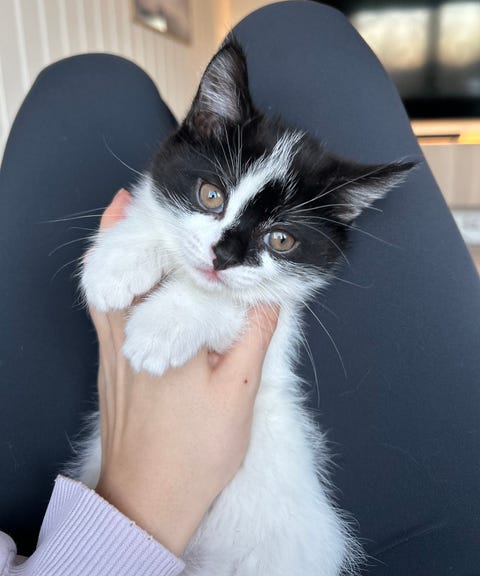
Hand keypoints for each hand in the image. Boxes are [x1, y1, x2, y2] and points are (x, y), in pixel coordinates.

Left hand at [90, 190, 278, 555]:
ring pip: (105, 285)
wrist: (148, 499)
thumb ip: (253, 338)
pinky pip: (99, 308)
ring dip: (114, 247)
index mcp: (169, 336)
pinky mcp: (105, 364)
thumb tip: (267, 294)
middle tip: (143, 194)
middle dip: (133, 229)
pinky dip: (105, 278)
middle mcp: (131, 335)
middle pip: (126, 269)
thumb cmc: (198, 451)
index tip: (173, 203)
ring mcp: (111, 350)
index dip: (171, 235)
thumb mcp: (240, 395)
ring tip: (124, 213)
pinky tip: (117, 272)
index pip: (169, 272)